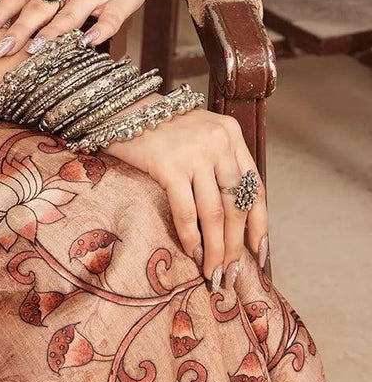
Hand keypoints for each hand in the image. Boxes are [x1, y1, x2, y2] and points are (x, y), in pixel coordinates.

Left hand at [0, 0, 175, 59]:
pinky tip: (86, 44)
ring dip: (51, 33)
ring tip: (33, 51)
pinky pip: (109, 19)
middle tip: (0, 49)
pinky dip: (98, 31)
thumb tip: (2, 26)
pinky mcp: (121, 0)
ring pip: (71, 13)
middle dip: (18, 29)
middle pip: (41, 5)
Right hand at [106, 98, 269, 288]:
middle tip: (230, 273)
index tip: (258, 254)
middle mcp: (218, 142)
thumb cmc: (160, 127)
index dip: (259, 225)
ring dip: (215, 249)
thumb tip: (230, 220)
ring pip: (214, 214)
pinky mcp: (168, 165)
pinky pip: (186, 211)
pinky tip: (191, 253)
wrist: (120, 108)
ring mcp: (194, 153)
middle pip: (236, 205)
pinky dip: (190, 237)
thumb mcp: (200, 136)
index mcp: (231, 134)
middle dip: (235, 246)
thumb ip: (218, 164)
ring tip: (212, 272)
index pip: (255, 187)